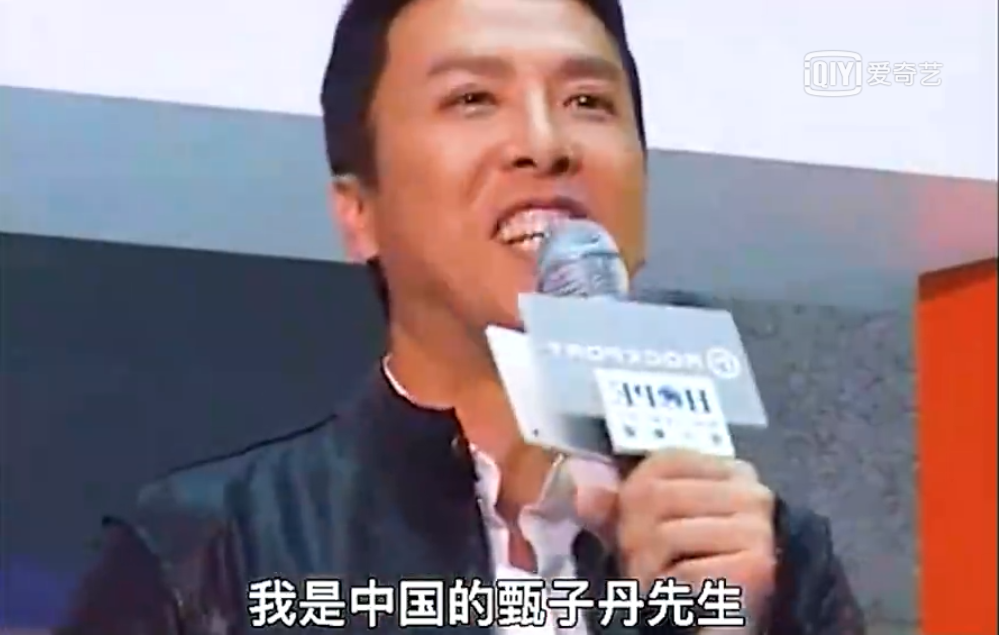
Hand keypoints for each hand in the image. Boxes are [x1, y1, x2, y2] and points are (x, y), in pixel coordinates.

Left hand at [575, 449, 776, 620]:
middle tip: (637, 568)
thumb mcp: (659, 531)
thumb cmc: (700, 574)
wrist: (745, 624)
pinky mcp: (756, 567)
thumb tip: (581, 491)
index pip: (664, 462)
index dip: (632, 496)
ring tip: (653, 585)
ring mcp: (757, 529)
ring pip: (664, 535)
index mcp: (732, 474)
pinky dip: (669, 591)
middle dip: (631, 540)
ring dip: (645, 571)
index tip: (631, 529)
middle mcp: (750, 494)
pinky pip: (683, 572)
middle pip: (655, 497)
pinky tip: (675, 599)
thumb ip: (620, 507)